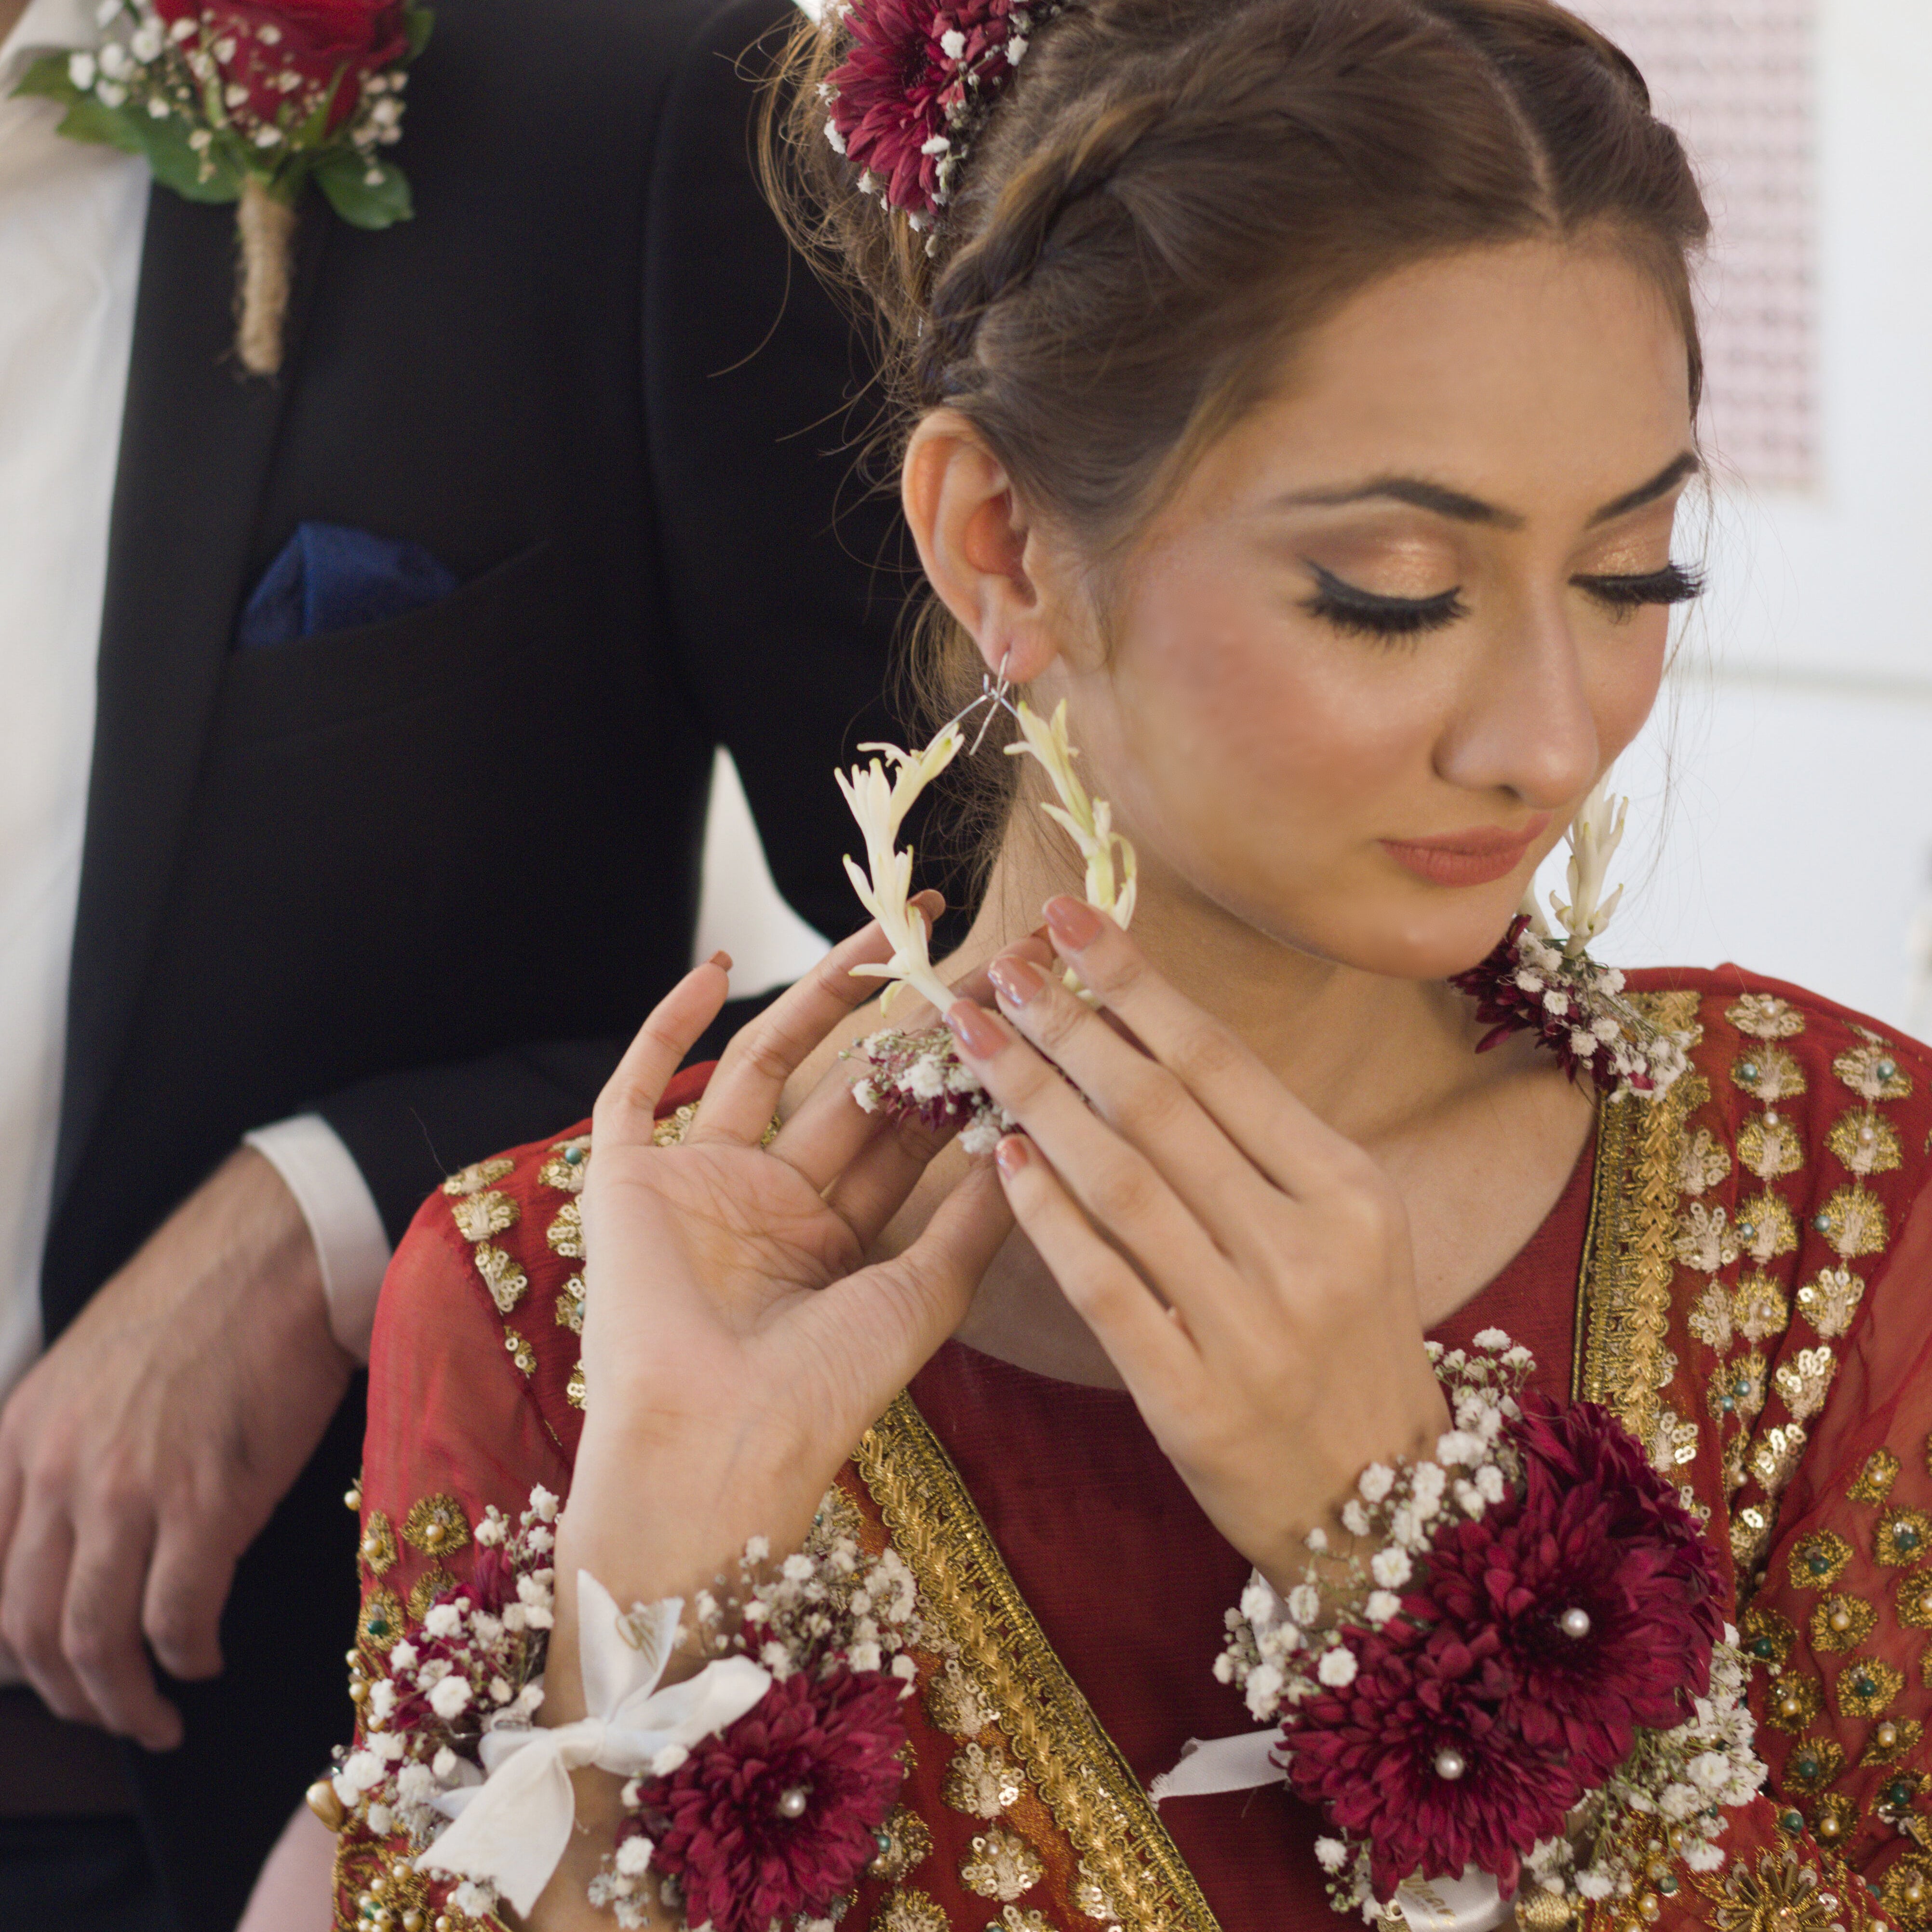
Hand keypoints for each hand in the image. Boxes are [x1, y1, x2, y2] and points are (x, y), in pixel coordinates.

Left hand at [0, 1148, 353, 1748]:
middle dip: (70, 1693)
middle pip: (29, 1629)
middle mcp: (59, 1471)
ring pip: (94, 1640)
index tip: (53, 1675)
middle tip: (111, 1715)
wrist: (282, 1253)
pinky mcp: (208, 1501)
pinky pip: (178, 1617)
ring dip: (122, 1700)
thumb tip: (76, 1536)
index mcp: (23, 1436)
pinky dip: (186, 1657)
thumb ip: (64, 1447)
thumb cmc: (206, 1300)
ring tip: (155, 1718)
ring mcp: (131, 1490)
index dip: (15, 1651)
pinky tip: (204, 1659)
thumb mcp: (92, 1370)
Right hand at [558, 904, 1014, 1628]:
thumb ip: (973, 1217)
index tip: (1009, 1014)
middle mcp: (770, 1205)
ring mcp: (698, 1185)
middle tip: (969, 956)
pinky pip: (640, 1086)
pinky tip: (718, 965)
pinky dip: (670, 1025)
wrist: (715, 1444)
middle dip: (906, 1025)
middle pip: (843, 1089)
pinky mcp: (627, 1179)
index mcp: (835, 1241)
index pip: (903, 1135)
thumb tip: (1033, 1136)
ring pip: (762, 1064)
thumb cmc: (822, 1391)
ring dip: (819, 997)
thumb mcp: (922, 1294)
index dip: (953, 1073)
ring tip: (883, 930)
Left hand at [947, 896, 1450, 1593]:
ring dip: (1036, 1097)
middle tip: (1001, 966)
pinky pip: (1101, 1285)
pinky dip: (1045, 1216)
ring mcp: (1251, 1327)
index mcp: (1351, 1190)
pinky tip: (999, 1157)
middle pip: (1160, 1108)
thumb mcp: (1346, 1233)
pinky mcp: (1192, 1399)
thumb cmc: (1350, 1349)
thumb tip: (1151, 1038)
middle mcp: (1307, 1248)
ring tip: (976, 1037)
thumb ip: (1264, 1148)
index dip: (1136, 983)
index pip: (1221, 1062)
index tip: (1070, 921)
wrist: (1387, 1511)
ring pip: (1120, 1184)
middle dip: (1069, 1024)